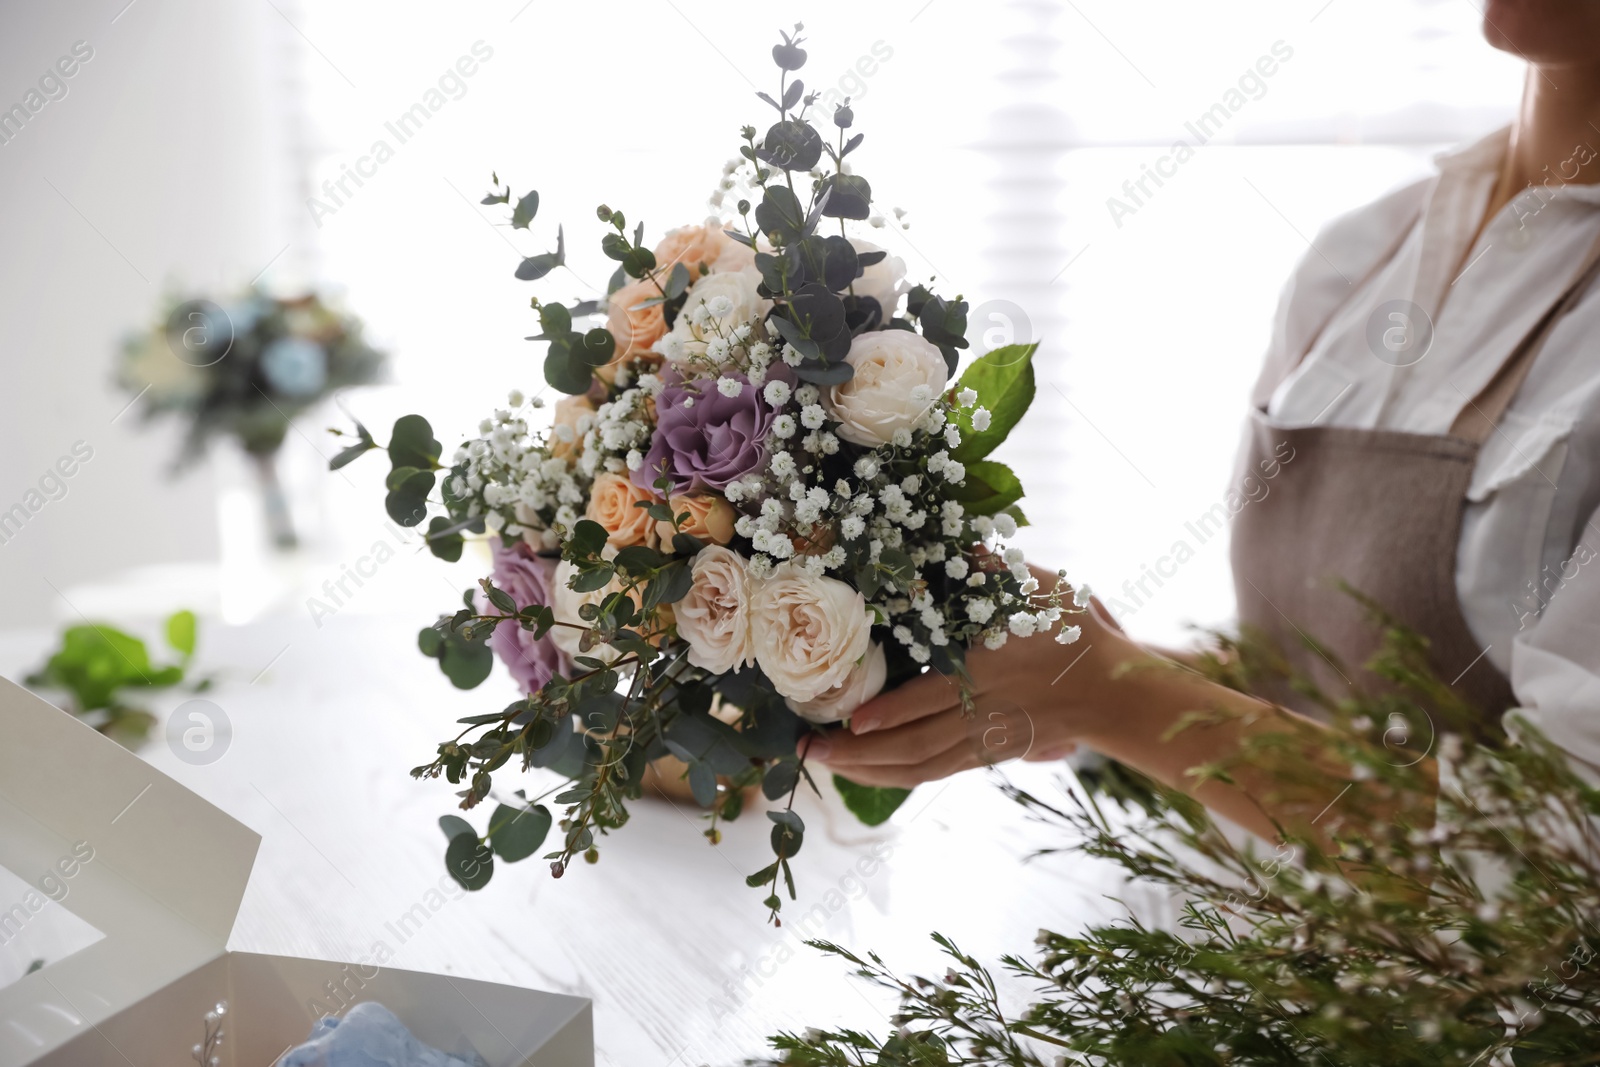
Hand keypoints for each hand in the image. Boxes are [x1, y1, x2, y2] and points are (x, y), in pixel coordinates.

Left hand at [802, 569, 1142, 788]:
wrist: (1111, 689)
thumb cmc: (1070, 631)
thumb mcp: (1035, 588)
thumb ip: (989, 567)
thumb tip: (950, 539)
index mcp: (989, 671)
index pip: (932, 699)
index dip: (891, 714)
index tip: (851, 720)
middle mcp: (982, 714)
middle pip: (914, 745)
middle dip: (857, 753)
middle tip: (807, 749)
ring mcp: (983, 741)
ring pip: (919, 767)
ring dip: (867, 770)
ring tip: (821, 764)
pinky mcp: (986, 755)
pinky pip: (933, 773)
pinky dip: (893, 775)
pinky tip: (863, 771)